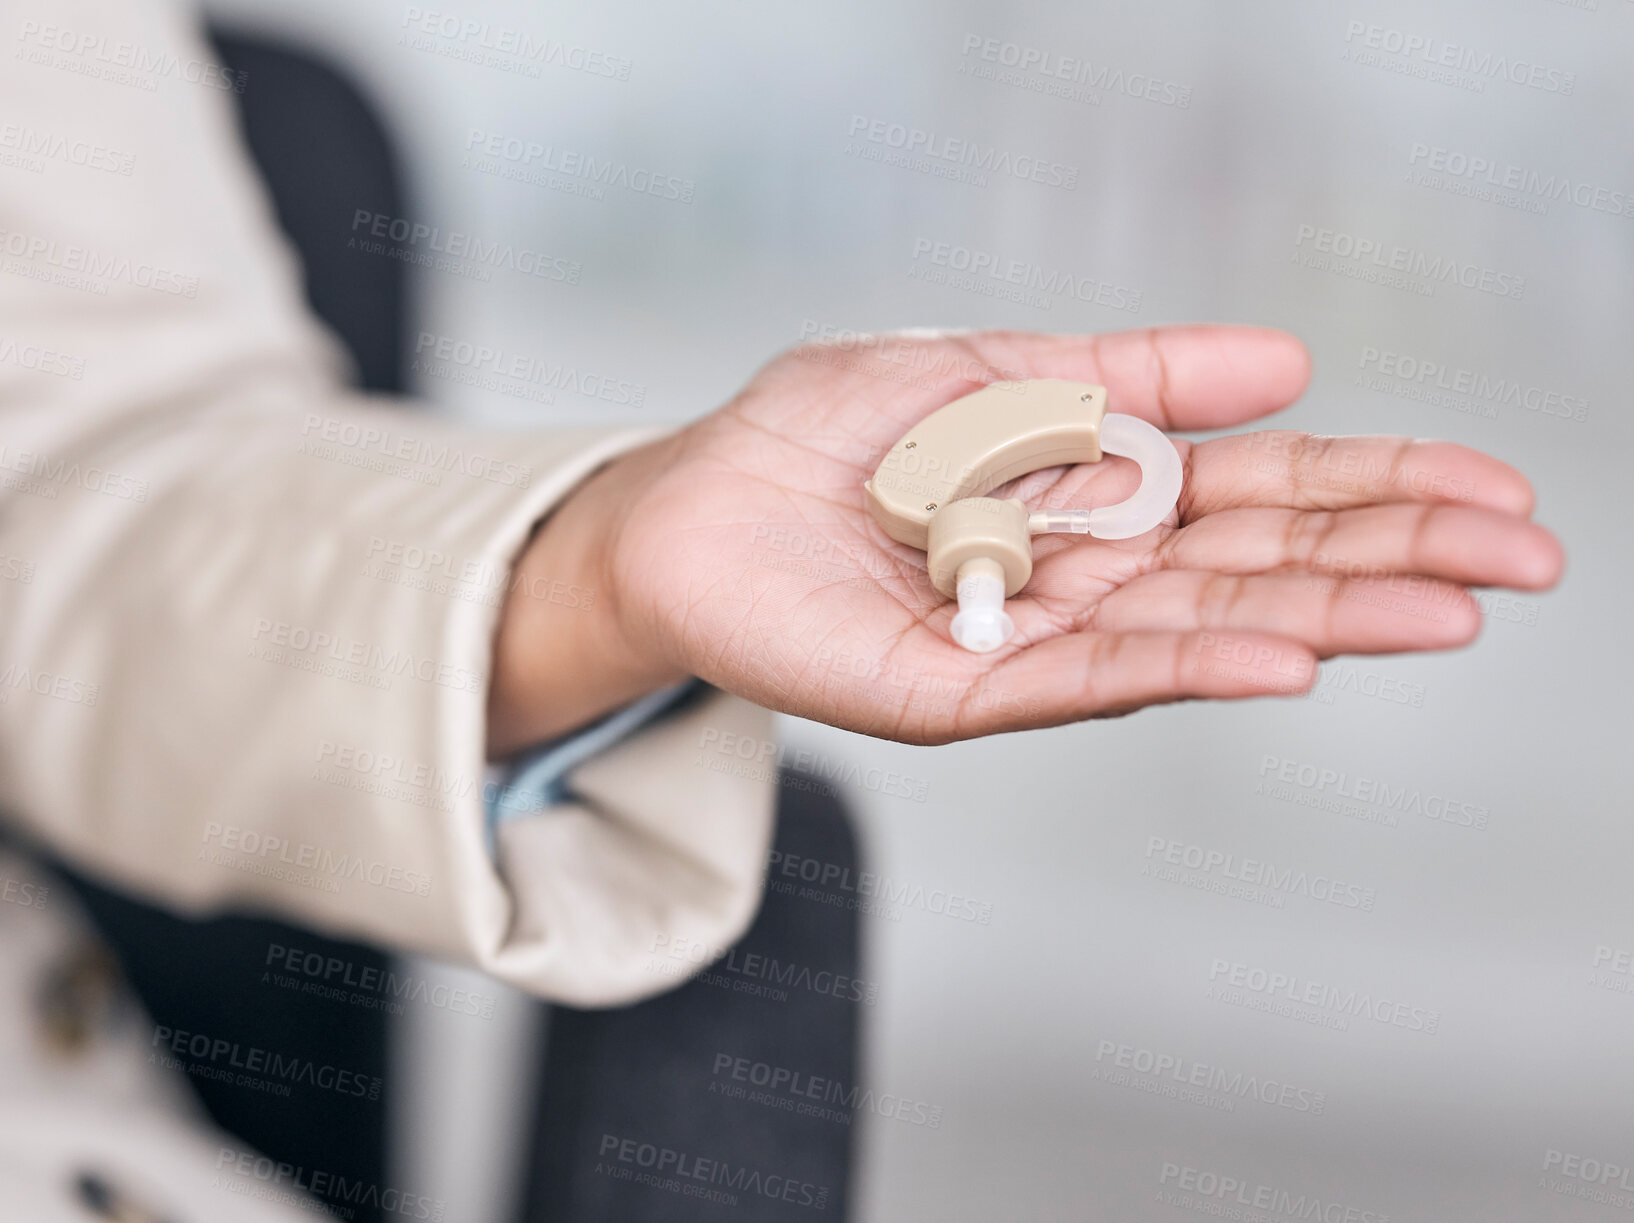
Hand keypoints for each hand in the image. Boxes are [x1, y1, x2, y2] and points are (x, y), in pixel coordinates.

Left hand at [488, 325, 1562, 752]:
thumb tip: (1286, 363)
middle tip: (1525, 558)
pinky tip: (1279, 654)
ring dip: (1322, 616)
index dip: (1380, 491)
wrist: (688, 500)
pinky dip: (1180, 662)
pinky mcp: (955, 690)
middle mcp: (1086, 582)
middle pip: (1258, 569)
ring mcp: (1028, 643)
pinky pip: (1076, 682)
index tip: (1495, 490)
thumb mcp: (995, 371)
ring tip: (1444, 609)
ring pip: (1193, 629)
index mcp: (1102, 501)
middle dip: (1391, 561)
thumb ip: (1130, 377)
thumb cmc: (828, 437)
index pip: (1266, 500)